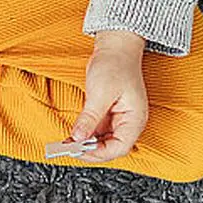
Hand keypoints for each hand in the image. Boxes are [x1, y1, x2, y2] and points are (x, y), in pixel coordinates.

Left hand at [71, 30, 148, 162]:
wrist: (115, 48)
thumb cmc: (115, 65)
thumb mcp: (100, 92)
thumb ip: (90, 117)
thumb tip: (78, 137)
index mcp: (135, 119)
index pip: (120, 147)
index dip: (99, 153)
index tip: (79, 151)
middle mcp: (129, 122)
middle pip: (110, 148)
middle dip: (90, 150)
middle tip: (69, 149)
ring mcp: (118, 120)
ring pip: (102, 141)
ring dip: (85, 144)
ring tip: (67, 144)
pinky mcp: (108, 115)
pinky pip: (96, 131)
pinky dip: (84, 135)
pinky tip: (71, 136)